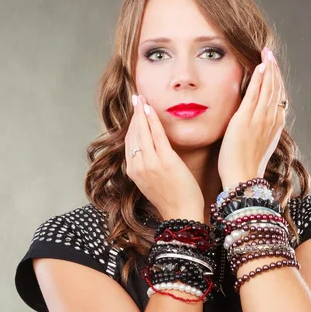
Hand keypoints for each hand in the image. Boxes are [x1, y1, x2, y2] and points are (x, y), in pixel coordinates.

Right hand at [125, 94, 203, 220]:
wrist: (181, 214)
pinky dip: (152, 120)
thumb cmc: (170, 199)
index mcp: (133, 171)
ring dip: (141, 112)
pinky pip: (156, 135)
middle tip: (135, 98)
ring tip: (141, 98)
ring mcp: (150, 163)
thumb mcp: (151, 182)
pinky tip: (150, 109)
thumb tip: (148, 151)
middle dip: (134, 114)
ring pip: (142, 132)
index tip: (134, 111)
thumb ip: (147, 165)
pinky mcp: (165, 161)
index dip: (131, 124)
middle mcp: (137, 165)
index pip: (129, 141)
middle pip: (133, 133)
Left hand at [217, 47, 286, 188]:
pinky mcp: (246, 119)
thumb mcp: (254, 143)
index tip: (272, 67)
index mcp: (274, 125)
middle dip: (274, 69)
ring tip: (266, 54)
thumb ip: (255, 128)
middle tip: (269, 53)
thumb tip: (248, 120)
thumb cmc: (243, 164)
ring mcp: (260, 118)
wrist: (242, 177)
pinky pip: (255, 94)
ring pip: (269, 88)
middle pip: (276, 88)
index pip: (277, 96)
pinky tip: (260, 66)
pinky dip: (260, 79)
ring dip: (268, 68)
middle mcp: (270, 119)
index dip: (276, 80)